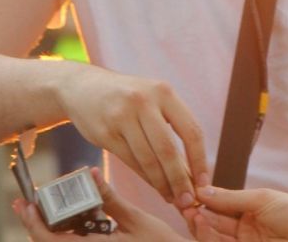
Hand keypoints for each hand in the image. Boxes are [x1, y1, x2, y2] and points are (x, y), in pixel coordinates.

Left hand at [14, 167, 189, 240]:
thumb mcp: (137, 220)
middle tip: (29, 205)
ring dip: (52, 232)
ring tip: (49, 211)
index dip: (33, 222)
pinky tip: (76, 223)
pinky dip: (70, 237)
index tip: (24, 204)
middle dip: (37, 226)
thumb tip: (91, 174)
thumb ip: (110, 200)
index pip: (50, 240)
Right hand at [56, 65, 208, 207]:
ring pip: (148, 159)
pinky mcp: (105, 132)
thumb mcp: (153, 98)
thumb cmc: (128, 98)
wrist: (82, 87)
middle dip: (180, 180)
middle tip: (188, 201)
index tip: (204, 184)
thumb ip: (172, 126)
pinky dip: (145, 178)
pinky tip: (155, 187)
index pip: (191, 130)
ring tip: (172, 198)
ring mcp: (122, 117)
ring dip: (162, 184)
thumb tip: (193, 168)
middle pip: (168, 149)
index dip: (199, 161)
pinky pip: (130, 161)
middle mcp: (144, 102)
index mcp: (164, 92)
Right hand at [183, 186, 287, 241]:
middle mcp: (245, 231)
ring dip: (202, 228)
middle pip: (214, 225)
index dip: (204, 202)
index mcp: (250, 212)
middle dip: (199, 216)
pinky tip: (204, 227)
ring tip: (194, 215)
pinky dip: (210, 239)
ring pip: (215, 239)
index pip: (220, 208)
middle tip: (186, 206)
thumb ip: (231, 199)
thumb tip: (204, 191)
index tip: (190, 193)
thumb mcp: (262, 199)